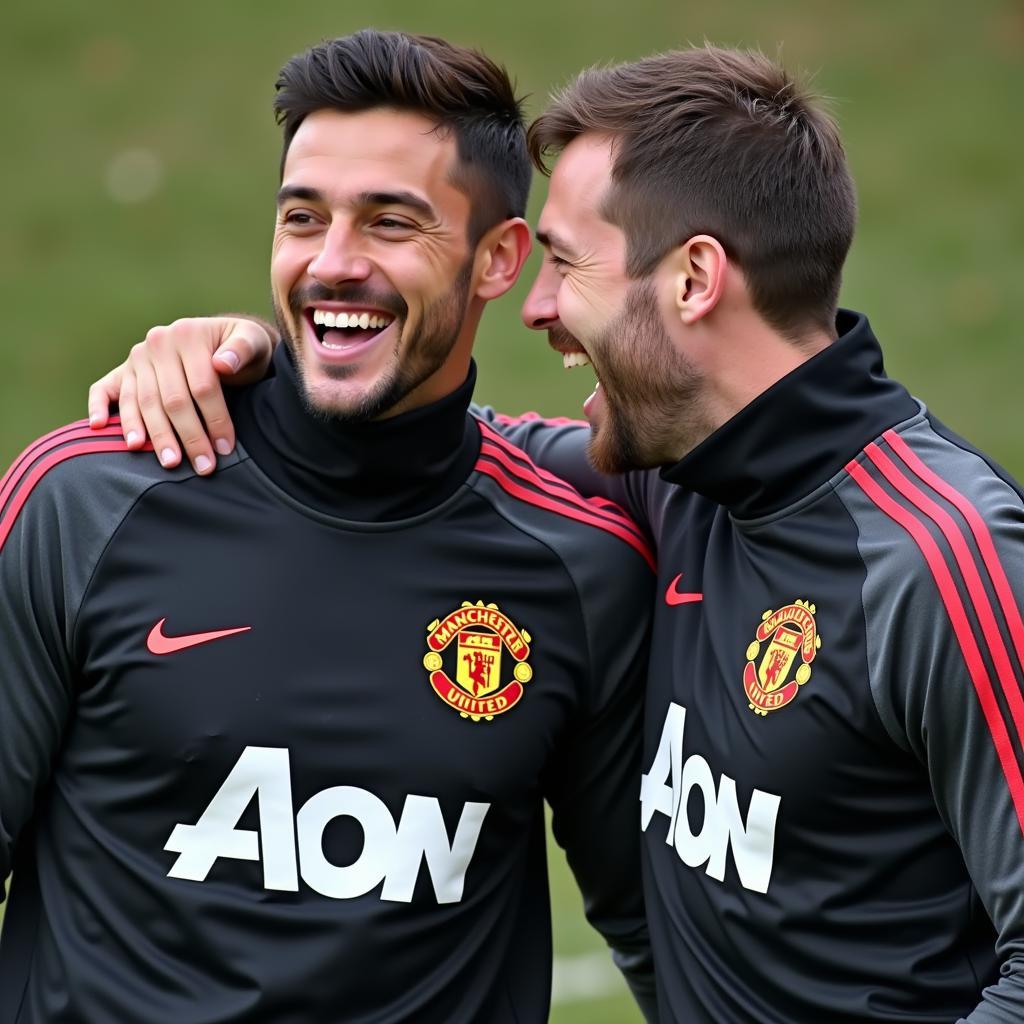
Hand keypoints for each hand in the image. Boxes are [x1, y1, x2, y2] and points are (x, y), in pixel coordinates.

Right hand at [88, 316, 275, 474]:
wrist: (222, 339)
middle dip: (188, 436)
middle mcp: (157, 344)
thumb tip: (223, 364)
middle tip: (201, 466)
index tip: (225, 448)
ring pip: (141, 401)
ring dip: (151, 434)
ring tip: (166, 461)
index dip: (215, 419)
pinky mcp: (122, 370)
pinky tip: (98, 428)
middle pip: (170, 399)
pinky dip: (97, 407)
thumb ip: (243, 349)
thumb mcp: (253, 340)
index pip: (201, 386)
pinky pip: (103, 388)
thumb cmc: (242, 348)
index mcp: (187, 335)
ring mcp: (137, 358)